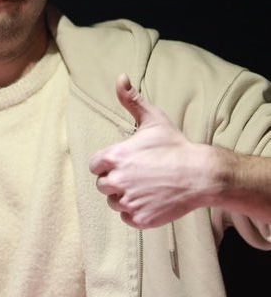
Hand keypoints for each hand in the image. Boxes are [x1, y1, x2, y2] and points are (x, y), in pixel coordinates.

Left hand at [89, 73, 215, 227]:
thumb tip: (120, 78)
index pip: (95, 165)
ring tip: (145, 187)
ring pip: (113, 202)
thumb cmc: (175, 145)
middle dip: (115, 180)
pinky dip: (134, 212)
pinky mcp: (140, 218)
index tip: (124, 162)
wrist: (201, 174)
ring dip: (124, 196)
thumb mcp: (153, 119)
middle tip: (137, 175)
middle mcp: (117, 181)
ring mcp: (129, 201)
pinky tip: (149, 200)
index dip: (107, 164)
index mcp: (114, 157)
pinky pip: (126, 217)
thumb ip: (131, 100)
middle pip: (102, 184)